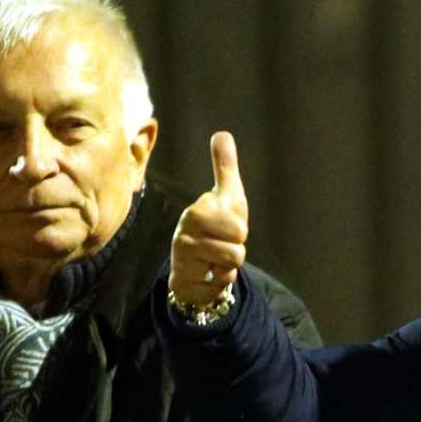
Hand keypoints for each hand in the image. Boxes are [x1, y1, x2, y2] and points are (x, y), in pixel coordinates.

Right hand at [169, 131, 249, 304]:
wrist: (193, 264)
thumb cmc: (214, 227)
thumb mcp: (225, 196)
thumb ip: (225, 168)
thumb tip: (222, 134)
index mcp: (196, 212)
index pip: (239, 227)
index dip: (239, 230)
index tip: (226, 227)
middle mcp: (184, 235)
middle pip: (238, 251)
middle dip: (235, 250)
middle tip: (220, 244)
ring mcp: (181, 260)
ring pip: (229, 269)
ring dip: (227, 267)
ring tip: (213, 259)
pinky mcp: (184, 283)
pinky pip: (219, 288)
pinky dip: (219, 284)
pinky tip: (207, 275)